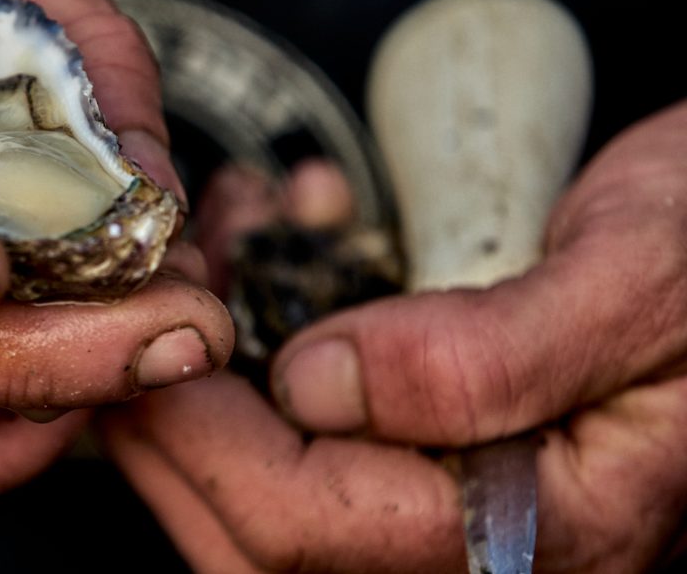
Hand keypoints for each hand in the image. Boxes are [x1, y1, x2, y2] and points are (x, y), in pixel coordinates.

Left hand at [100, 101, 686, 571]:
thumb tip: (317, 387)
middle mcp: (492, 538)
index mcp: (555, 525)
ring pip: (270, 500)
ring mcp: (454, 494)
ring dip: (211, 383)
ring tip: (220, 260)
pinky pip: (311, 440)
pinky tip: (282, 251)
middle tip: (155, 313)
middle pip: (261, 542)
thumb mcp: (637, 276)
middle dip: (178, 426)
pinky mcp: (432, 445)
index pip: (307, 529)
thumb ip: (486, 355)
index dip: (205, 441)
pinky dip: (264, 352)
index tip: (164, 341)